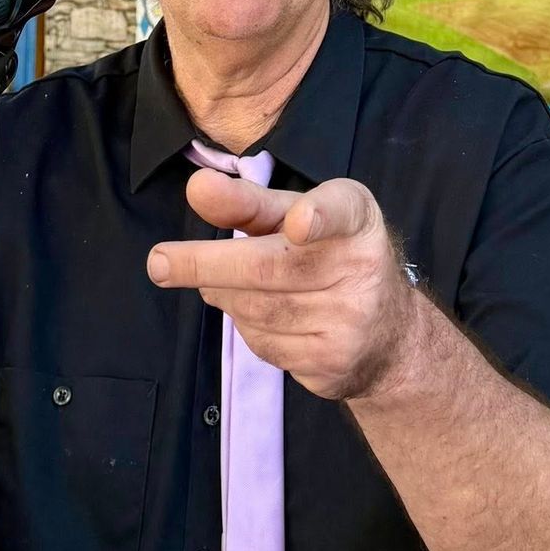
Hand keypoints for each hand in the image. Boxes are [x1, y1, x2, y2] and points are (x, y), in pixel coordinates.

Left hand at [147, 168, 419, 399]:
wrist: (390, 338)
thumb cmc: (329, 257)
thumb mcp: (296, 218)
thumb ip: (247, 204)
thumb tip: (196, 188)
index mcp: (356, 218)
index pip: (340, 211)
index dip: (318, 216)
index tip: (299, 224)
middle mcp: (362, 267)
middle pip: (270, 268)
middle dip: (207, 264)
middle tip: (159, 262)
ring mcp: (351, 321)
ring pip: (257, 310)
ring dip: (224, 296)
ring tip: (222, 284)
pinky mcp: (333, 363)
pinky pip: (265, 345)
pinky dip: (246, 328)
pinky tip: (260, 316)